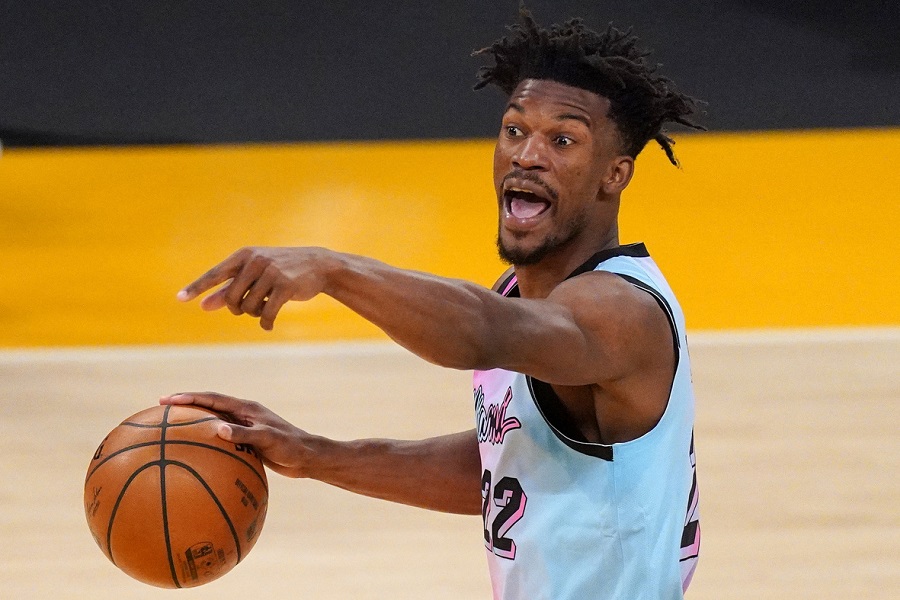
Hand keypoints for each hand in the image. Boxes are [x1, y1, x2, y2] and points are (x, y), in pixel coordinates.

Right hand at [160, 392, 312, 477]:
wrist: (307, 458)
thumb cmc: (290, 446)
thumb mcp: (267, 440)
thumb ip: (244, 434)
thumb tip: (218, 428)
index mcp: (246, 408)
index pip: (212, 399)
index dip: (189, 398)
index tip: (167, 400)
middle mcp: (243, 414)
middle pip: (209, 406)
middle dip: (185, 405)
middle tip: (161, 409)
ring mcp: (244, 427)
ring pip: (213, 421)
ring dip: (194, 422)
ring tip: (171, 428)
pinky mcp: (247, 441)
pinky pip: (221, 438)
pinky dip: (206, 441)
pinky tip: (195, 454)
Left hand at [177, 246, 335, 329]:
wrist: (318, 265)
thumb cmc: (281, 270)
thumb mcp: (254, 276)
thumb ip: (229, 289)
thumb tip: (203, 305)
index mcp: (244, 255)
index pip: (215, 274)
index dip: (196, 287)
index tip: (180, 299)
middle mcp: (255, 261)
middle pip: (231, 298)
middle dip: (237, 309)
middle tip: (248, 308)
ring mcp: (270, 272)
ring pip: (248, 307)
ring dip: (254, 314)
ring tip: (264, 309)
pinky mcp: (285, 286)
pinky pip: (266, 314)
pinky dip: (266, 323)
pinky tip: (269, 325)